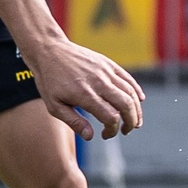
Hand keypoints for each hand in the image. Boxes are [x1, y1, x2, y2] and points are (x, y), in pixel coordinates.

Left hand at [25, 35, 143, 139]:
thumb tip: (91, 136)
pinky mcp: (108, 64)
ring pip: (130, 92)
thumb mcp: (54, 106)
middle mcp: (99, 82)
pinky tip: (138, 101)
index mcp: (85, 94)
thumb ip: (74, 122)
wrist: (49, 50)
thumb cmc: (50, 81)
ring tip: (134, 122)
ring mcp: (105, 71)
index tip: (105, 134)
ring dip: (136, 109)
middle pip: (126, 105)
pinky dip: (136, 91)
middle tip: (126, 131)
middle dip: (131, 122)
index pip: (110, 117)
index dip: (113, 130)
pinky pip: (128, 78)